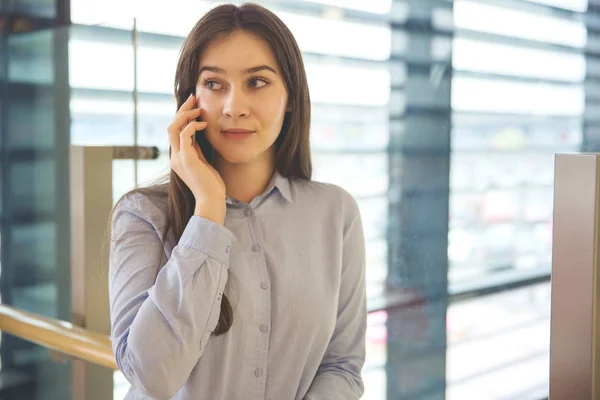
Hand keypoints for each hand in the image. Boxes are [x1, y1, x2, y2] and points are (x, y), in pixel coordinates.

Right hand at [168, 94, 225, 223]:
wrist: (211, 200)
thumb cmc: (211, 184)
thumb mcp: (203, 162)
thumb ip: (198, 150)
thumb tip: (199, 134)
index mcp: (177, 157)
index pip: (175, 131)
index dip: (182, 116)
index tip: (194, 105)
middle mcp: (174, 157)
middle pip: (171, 126)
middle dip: (182, 110)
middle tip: (194, 98)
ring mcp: (178, 158)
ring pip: (174, 128)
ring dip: (185, 115)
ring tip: (198, 108)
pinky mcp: (186, 159)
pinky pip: (184, 135)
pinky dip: (192, 126)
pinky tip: (203, 124)